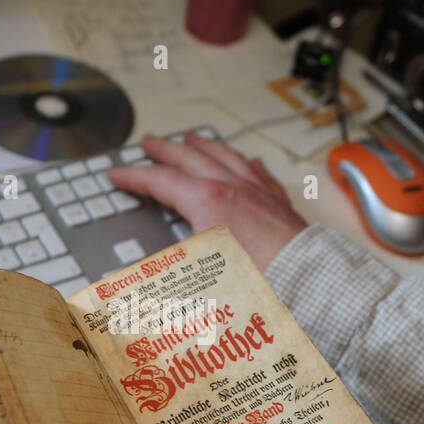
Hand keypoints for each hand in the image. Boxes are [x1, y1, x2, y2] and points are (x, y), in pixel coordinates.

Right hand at [106, 133, 307, 270]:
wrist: (306, 283)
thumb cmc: (259, 281)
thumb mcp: (199, 278)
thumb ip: (165, 274)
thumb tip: (138, 283)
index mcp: (207, 201)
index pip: (160, 182)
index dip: (133, 177)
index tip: (116, 174)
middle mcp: (232, 187)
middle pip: (190, 159)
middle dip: (165, 150)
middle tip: (149, 142)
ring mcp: (258, 191)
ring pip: (226, 156)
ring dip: (204, 146)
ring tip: (192, 139)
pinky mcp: (279, 203)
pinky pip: (259, 172)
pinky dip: (245, 163)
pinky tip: (246, 160)